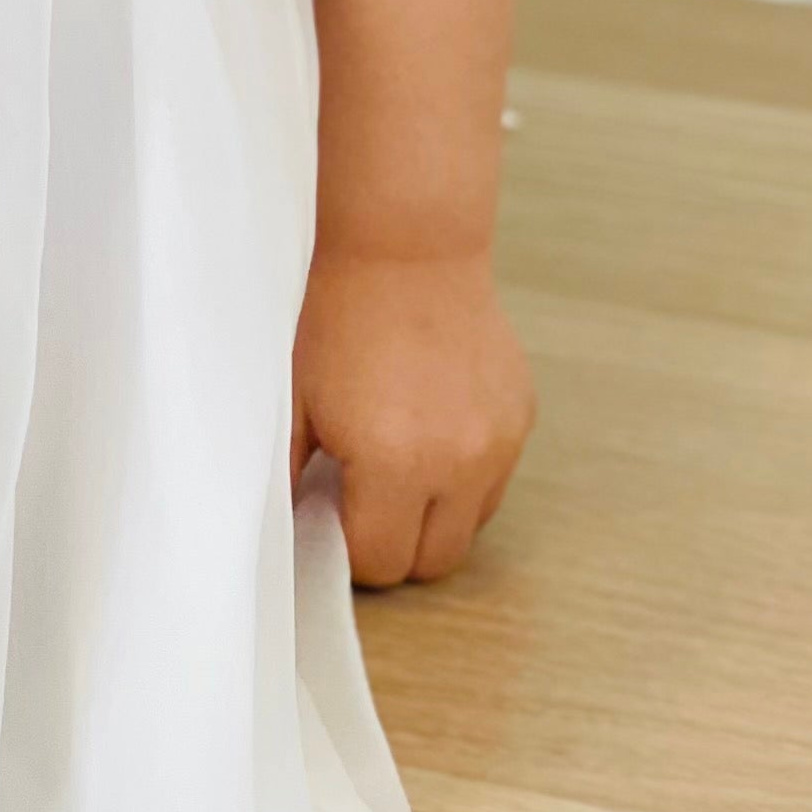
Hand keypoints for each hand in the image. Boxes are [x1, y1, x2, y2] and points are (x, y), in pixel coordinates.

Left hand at [293, 248, 532, 587]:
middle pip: (433, 562)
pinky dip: (463, 476)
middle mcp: (457, 462)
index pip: (381, 562)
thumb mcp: (292, 402)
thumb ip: (289, 477)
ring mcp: (498, 442)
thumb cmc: (336, 318)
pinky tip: (429, 431)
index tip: (330, 516)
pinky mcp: (521, 417)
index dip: (348, 549)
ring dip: (433, 516)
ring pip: (469, 525)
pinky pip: (494, 479)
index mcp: (394, 462)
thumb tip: (289, 531)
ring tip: (396, 466)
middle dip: (393, 545)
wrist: (403, 249)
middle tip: (360, 503)